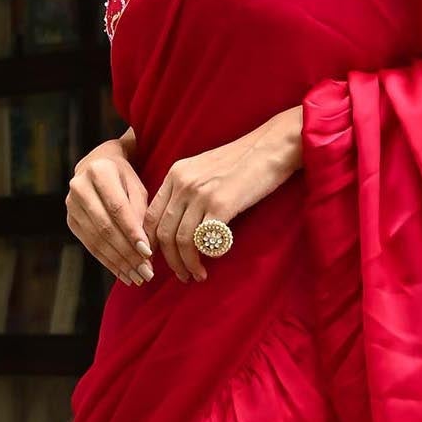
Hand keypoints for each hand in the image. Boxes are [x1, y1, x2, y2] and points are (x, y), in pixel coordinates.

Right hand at [65, 133, 154, 285]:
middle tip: (145, 273)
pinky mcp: (70, 220)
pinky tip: (122, 273)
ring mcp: (71, 205)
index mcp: (99, 171)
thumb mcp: (137, 188)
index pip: (117, 208)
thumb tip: (145, 248)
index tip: (148, 253)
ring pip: (96, 239)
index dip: (132, 233)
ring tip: (137, 277)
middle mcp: (80, 187)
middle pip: (105, 227)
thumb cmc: (124, 177)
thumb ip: (141, 214)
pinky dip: (107, 261)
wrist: (97, 165)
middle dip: (127, 253)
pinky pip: (90, 245)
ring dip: (118, 262)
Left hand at [144, 107, 302, 282]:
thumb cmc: (242, 161)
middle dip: (169, 260)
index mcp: (175, 174)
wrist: (271, 147)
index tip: (158, 259)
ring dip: (187, 263)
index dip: (150, 242)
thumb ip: (186, 190)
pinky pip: (203, 239)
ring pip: (181, 240)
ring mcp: (201, 194)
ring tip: (196, 274)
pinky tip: (212, 261)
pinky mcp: (222, 205)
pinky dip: (206, 256)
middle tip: (181, 274)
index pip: (151, 215)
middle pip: (163, 232)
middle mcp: (183, 183)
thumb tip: (179, 222)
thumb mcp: (203, 168)